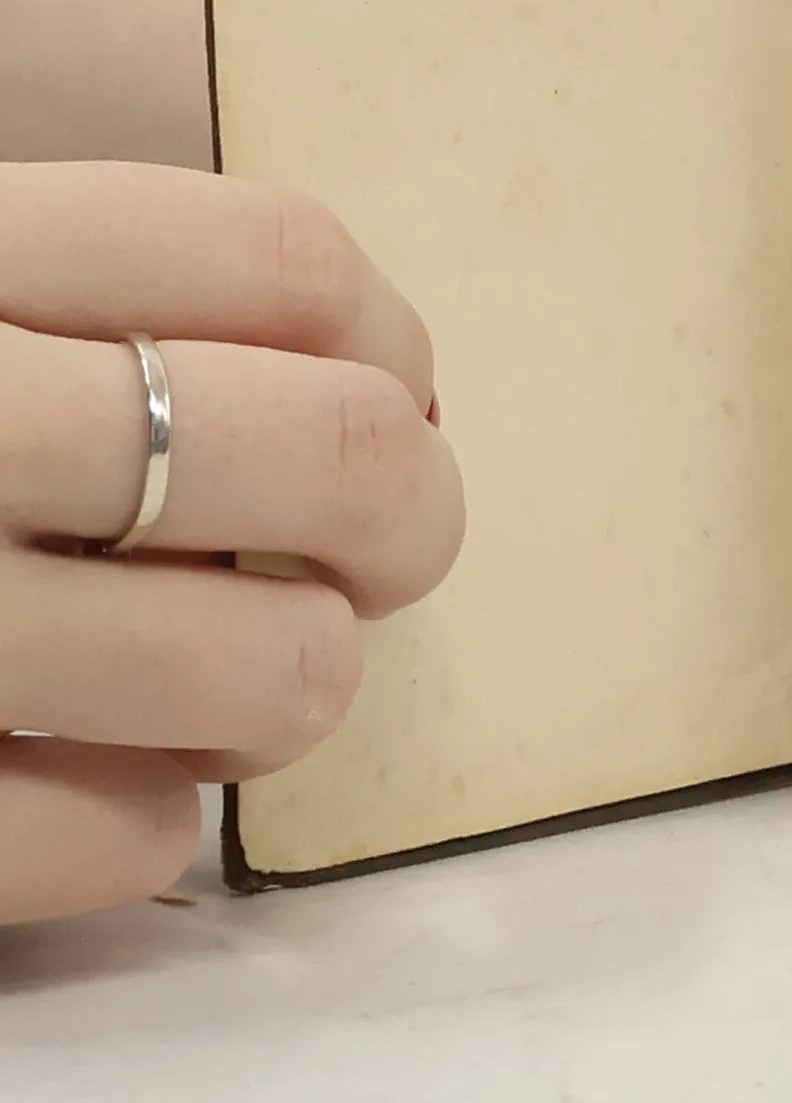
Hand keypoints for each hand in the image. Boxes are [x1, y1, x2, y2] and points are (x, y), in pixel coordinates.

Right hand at [0, 164, 463, 923]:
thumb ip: (104, 301)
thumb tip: (381, 378)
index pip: (291, 260)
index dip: (392, 337)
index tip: (394, 386)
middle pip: (351, 454)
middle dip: (406, 516)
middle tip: (369, 542)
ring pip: (291, 671)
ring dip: (281, 673)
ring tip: (194, 656)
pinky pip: (134, 842)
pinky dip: (138, 807)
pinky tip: (74, 752)